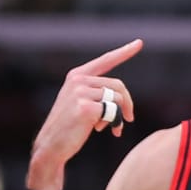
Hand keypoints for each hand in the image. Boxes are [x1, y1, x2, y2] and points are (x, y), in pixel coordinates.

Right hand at [26, 39, 142, 189]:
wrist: (50, 146)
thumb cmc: (68, 128)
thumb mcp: (80, 104)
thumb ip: (96, 94)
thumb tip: (121, 96)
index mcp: (76, 76)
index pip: (105, 60)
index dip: (124, 52)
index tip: (139, 43)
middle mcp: (78, 81)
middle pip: (118, 85)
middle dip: (127, 104)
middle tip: (129, 119)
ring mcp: (80, 93)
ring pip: (117, 99)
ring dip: (119, 116)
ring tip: (112, 129)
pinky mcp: (85, 108)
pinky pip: (113, 112)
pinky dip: (113, 123)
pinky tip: (100, 131)